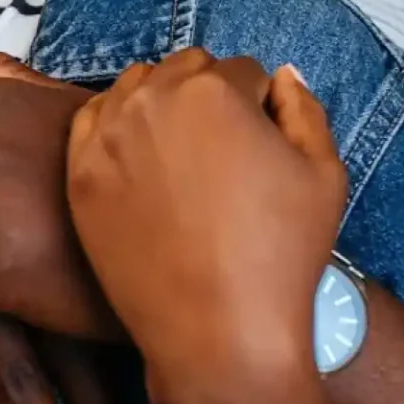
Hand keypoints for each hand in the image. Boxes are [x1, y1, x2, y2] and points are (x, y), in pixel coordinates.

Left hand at [67, 49, 348, 392]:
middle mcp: (152, 99)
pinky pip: (94, 122)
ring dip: (162, 104)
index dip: (261, 109)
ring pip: (137, 88)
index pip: (244, 72)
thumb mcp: (324, 173)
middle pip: (187, 70)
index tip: (263, 148)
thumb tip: (283, 75)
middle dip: (212, 96)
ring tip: (185, 156)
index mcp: (215, 89)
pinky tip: (143, 161)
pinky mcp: (79, 174)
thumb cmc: (281, 256)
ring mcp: (107, 136)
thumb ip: (305, 109)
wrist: (218, 334)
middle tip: (225, 153)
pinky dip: (118, 128)